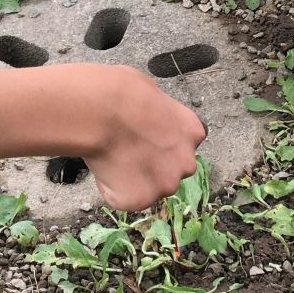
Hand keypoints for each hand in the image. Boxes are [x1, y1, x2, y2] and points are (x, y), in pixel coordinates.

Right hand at [83, 67, 205, 212]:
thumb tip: (147, 116)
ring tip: (111, 155)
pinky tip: (103, 166)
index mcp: (192, 132)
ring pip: (147, 188)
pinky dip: (110, 188)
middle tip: (125, 150)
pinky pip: (123, 198)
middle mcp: (186, 162)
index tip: (144, 139)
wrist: (101, 110)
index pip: (182, 146)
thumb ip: (159, 115)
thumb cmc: (121, 92)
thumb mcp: (151, 93)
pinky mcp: (140, 200)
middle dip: (151, 166)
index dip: (160, 144)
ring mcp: (165, 184)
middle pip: (169, 172)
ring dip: (131, 178)